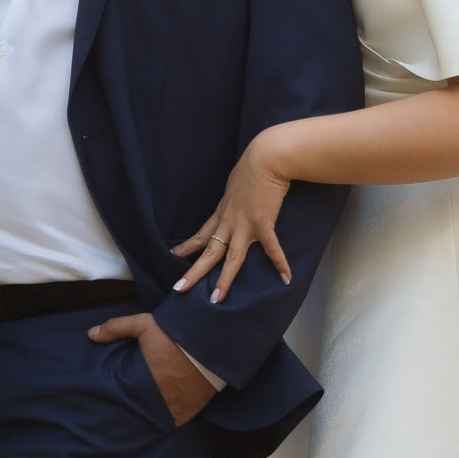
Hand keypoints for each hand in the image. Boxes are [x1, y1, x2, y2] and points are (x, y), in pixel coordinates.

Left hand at [88, 312, 214, 426]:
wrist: (214, 347)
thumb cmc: (177, 336)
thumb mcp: (146, 325)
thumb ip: (117, 328)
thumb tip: (90, 334)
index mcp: (142, 381)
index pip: (120, 397)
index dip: (116, 396)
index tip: (113, 394)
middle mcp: (156, 400)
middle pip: (136, 411)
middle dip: (132, 407)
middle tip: (130, 401)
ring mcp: (173, 411)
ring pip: (154, 419)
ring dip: (150, 413)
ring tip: (146, 407)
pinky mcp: (188, 414)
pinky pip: (172, 421)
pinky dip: (167, 416)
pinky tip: (163, 409)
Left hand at [171, 131, 293, 303]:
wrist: (266, 158)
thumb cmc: (252, 168)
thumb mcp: (235, 185)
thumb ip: (234, 199)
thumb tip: (237, 201)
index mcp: (222, 213)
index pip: (200, 235)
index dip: (186, 248)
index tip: (172, 256)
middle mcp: (229, 223)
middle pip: (208, 252)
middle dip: (193, 273)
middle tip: (179, 289)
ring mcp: (246, 226)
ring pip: (231, 259)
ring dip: (223, 280)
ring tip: (216, 299)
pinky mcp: (264, 224)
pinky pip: (272, 249)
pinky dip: (280, 264)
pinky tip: (286, 278)